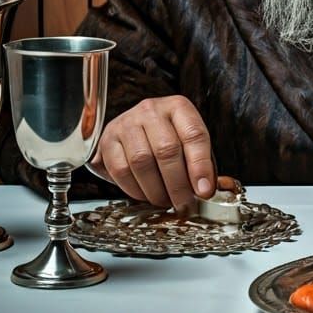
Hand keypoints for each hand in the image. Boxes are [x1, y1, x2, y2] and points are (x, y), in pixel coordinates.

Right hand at [88, 96, 215, 210]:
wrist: (134, 130)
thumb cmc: (167, 138)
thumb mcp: (189, 144)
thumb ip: (200, 164)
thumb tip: (205, 190)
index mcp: (178, 107)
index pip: (193, 134)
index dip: (200, 166)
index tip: (204, 191)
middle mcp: (151, 110)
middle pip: (167, 150)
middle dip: (178, 185)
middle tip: (184, 205)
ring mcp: (126, 123)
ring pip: (142, 162)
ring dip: (156, 190)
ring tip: (166, 201)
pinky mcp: (107, 140)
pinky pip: (121, 171)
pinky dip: (135, 190)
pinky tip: (145, 194)